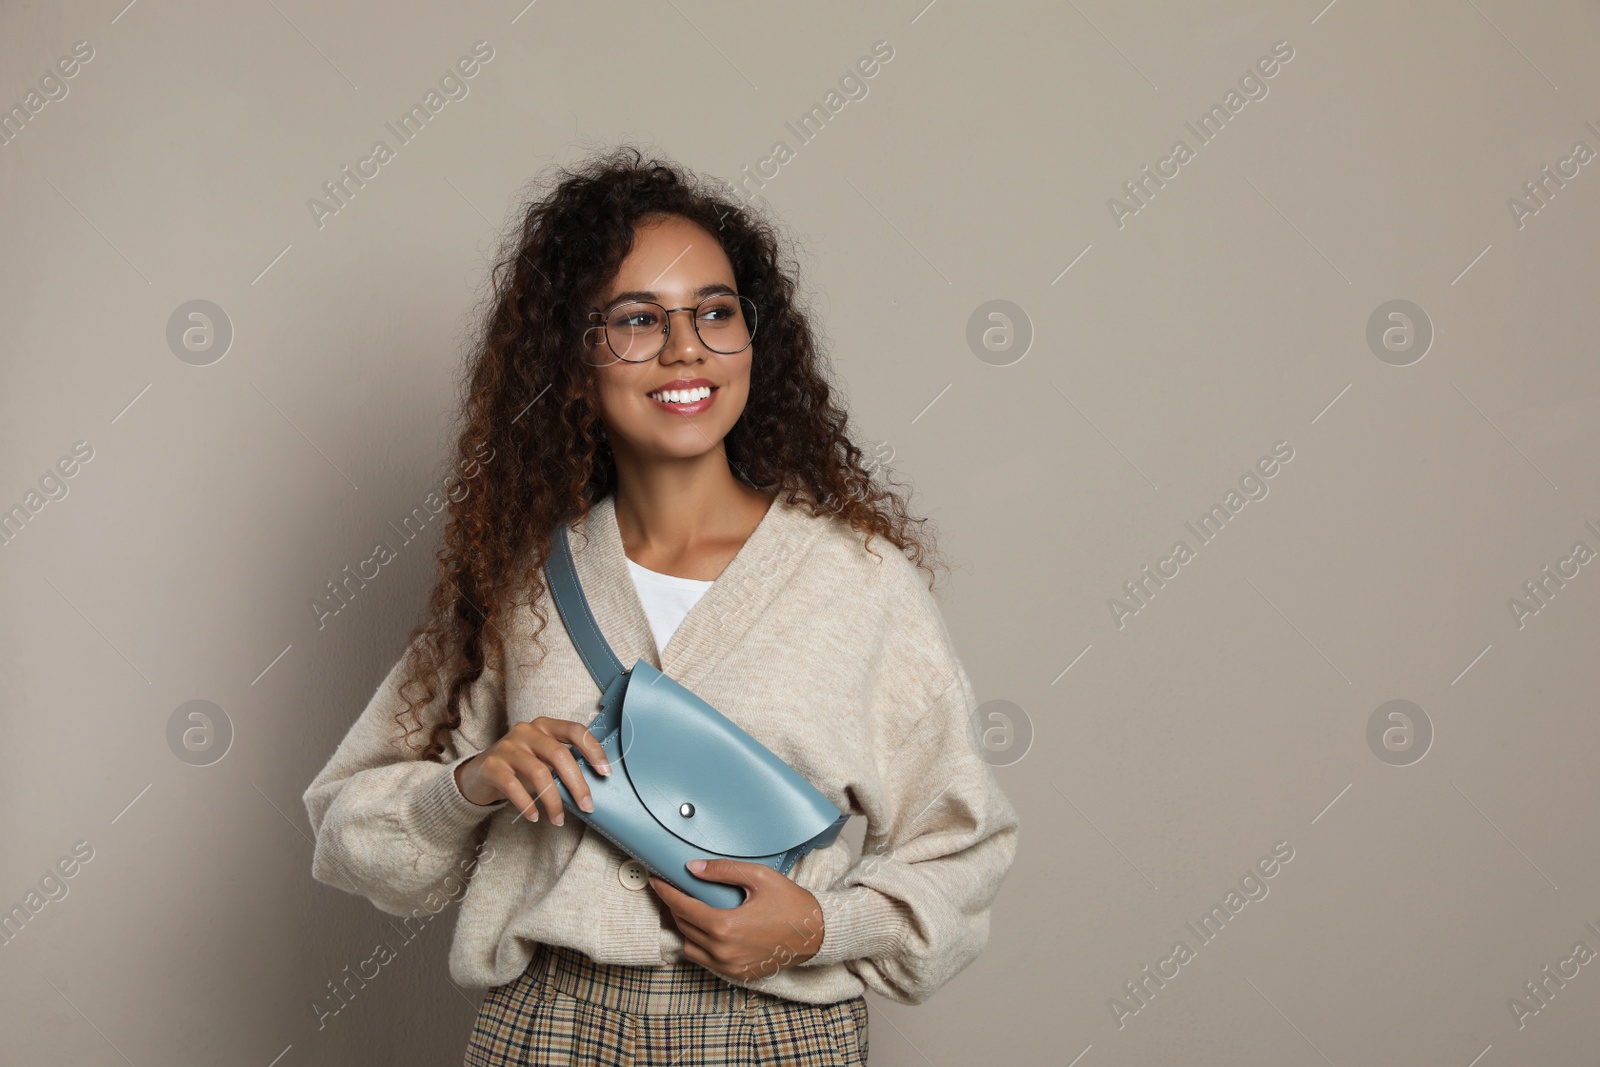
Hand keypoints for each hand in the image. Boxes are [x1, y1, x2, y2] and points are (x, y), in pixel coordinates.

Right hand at [453, 717, 610, 824]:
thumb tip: (590, 788)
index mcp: (545, 726)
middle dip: (577, 783)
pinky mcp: (491, 765)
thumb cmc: (520, 767)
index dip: (593, 750)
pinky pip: (513, 786)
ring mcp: (507, 746)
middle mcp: (526, 731)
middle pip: (559, 754)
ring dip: (553, 800)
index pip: (575, 731)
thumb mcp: (542, 760)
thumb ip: (562, 765)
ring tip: (559, 820)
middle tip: (587, 806)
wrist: (479, 774)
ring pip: (539, 772)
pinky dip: (527, 804)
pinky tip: (535, 817)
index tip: (605, 773)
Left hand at [649, 859, 824, 982]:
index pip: (683, 908)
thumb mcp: (759, 877)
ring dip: (685, 928)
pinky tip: (706, 928)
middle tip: (672, 890)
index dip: (666, 892)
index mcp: (725, 926)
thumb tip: (692, 868)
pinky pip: (705, 960)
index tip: (657, 880)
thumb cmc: (790, 903)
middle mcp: (723, 951)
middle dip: (674, 906)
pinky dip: (699, 944)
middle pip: (683, 926)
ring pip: (690, 947)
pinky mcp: (736, 975)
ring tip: (688, 909)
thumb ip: (723, 871)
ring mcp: (729, 967)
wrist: (815, 934)